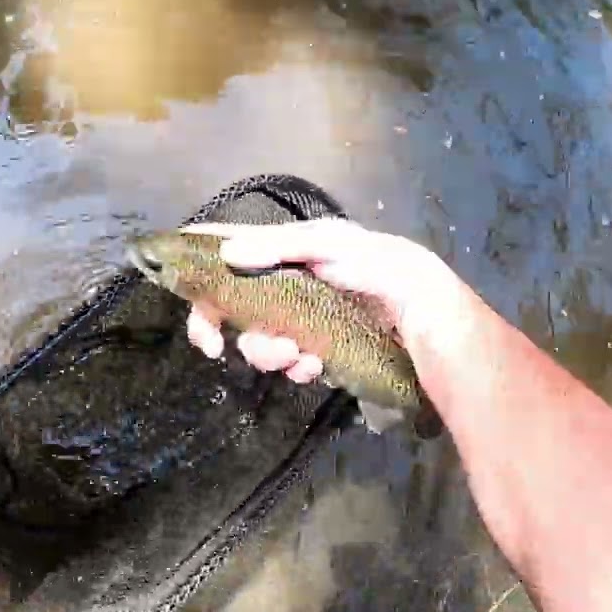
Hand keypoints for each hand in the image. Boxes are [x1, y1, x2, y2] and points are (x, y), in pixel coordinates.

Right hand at [180, 217, 460, 382]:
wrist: (438, 326)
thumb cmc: (391, 274)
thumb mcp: (337, 246)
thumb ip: (284, 249)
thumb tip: (228, 254)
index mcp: (297, 248)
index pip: (237, 244)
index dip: (202, 256)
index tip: (173, 276)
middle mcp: (295, 282)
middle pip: (234, 301)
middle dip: (222, 324)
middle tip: (211, 345)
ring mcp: (307, 319)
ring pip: (258, 338)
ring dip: (266, 351)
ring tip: (296, 357)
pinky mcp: (323, 350)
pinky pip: (289, 362)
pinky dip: (297, 367)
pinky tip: (317, 367)